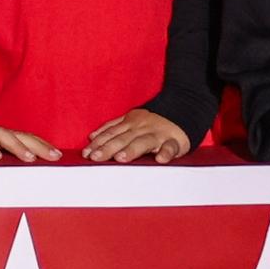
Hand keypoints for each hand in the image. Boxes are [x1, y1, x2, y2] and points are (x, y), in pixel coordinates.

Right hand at [0, 118, 62, 163]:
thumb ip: (7, 154)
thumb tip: (28, 166)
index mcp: (5, 135)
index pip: (28, 138)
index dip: (43, 145)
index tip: (59, 156)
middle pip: (21, 136)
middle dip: (39, 146)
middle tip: (54, 157)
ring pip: (2, 136)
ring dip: (17, 146)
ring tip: (29, 158)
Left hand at [79, 108, 193, 165]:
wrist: (184, 109)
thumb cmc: (153, 121)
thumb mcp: (131, 119)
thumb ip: (112, 127)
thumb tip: (93, 137)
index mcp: (130, 123)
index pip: (111, 134)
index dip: (98, 144)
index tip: (86, 154)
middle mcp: (142, 128)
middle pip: (122, 139)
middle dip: (108, 148)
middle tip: (95, 158)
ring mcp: (158, 134)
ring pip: (143, 142)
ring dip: (131, 150)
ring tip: (120, 158)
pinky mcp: (174, 141)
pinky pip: (170, 147)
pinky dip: (166, 152)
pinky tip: (160, 159)